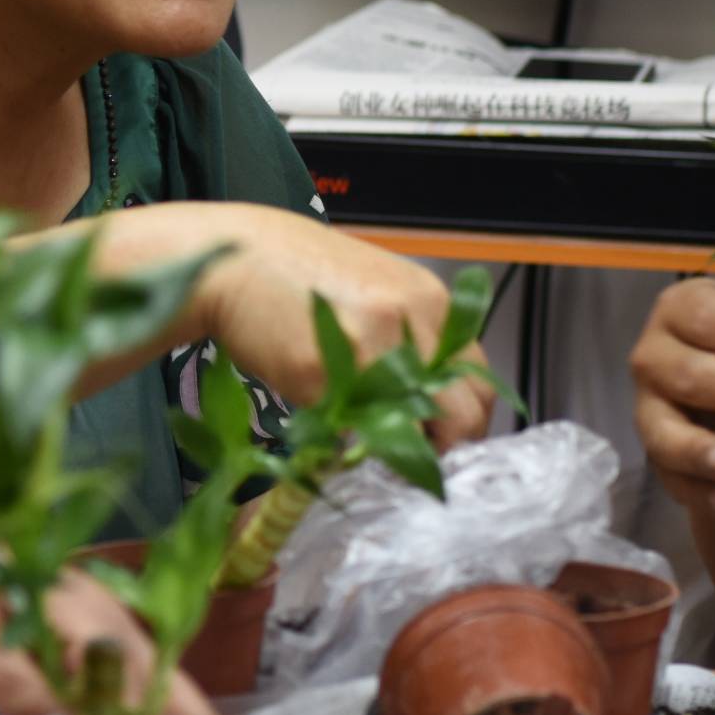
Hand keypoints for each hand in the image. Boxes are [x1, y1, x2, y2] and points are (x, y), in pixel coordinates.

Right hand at [157, 205, 502, 444]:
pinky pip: (349, 434)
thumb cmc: (301, 277)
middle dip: (441, 449)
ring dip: (394, 453)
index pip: (479, 384)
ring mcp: (368, 348)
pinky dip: (343, 443)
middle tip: (411, 457)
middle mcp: (411, 322)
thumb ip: (413, 340)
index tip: (440, 438)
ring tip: (365, 443)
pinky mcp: (321, 373)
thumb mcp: (378, 293)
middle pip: (462, 415)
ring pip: (412, 434)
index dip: (462, 421)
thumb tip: (435, 403)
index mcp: (430, 302)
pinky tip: (326, 427)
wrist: (235, 257)